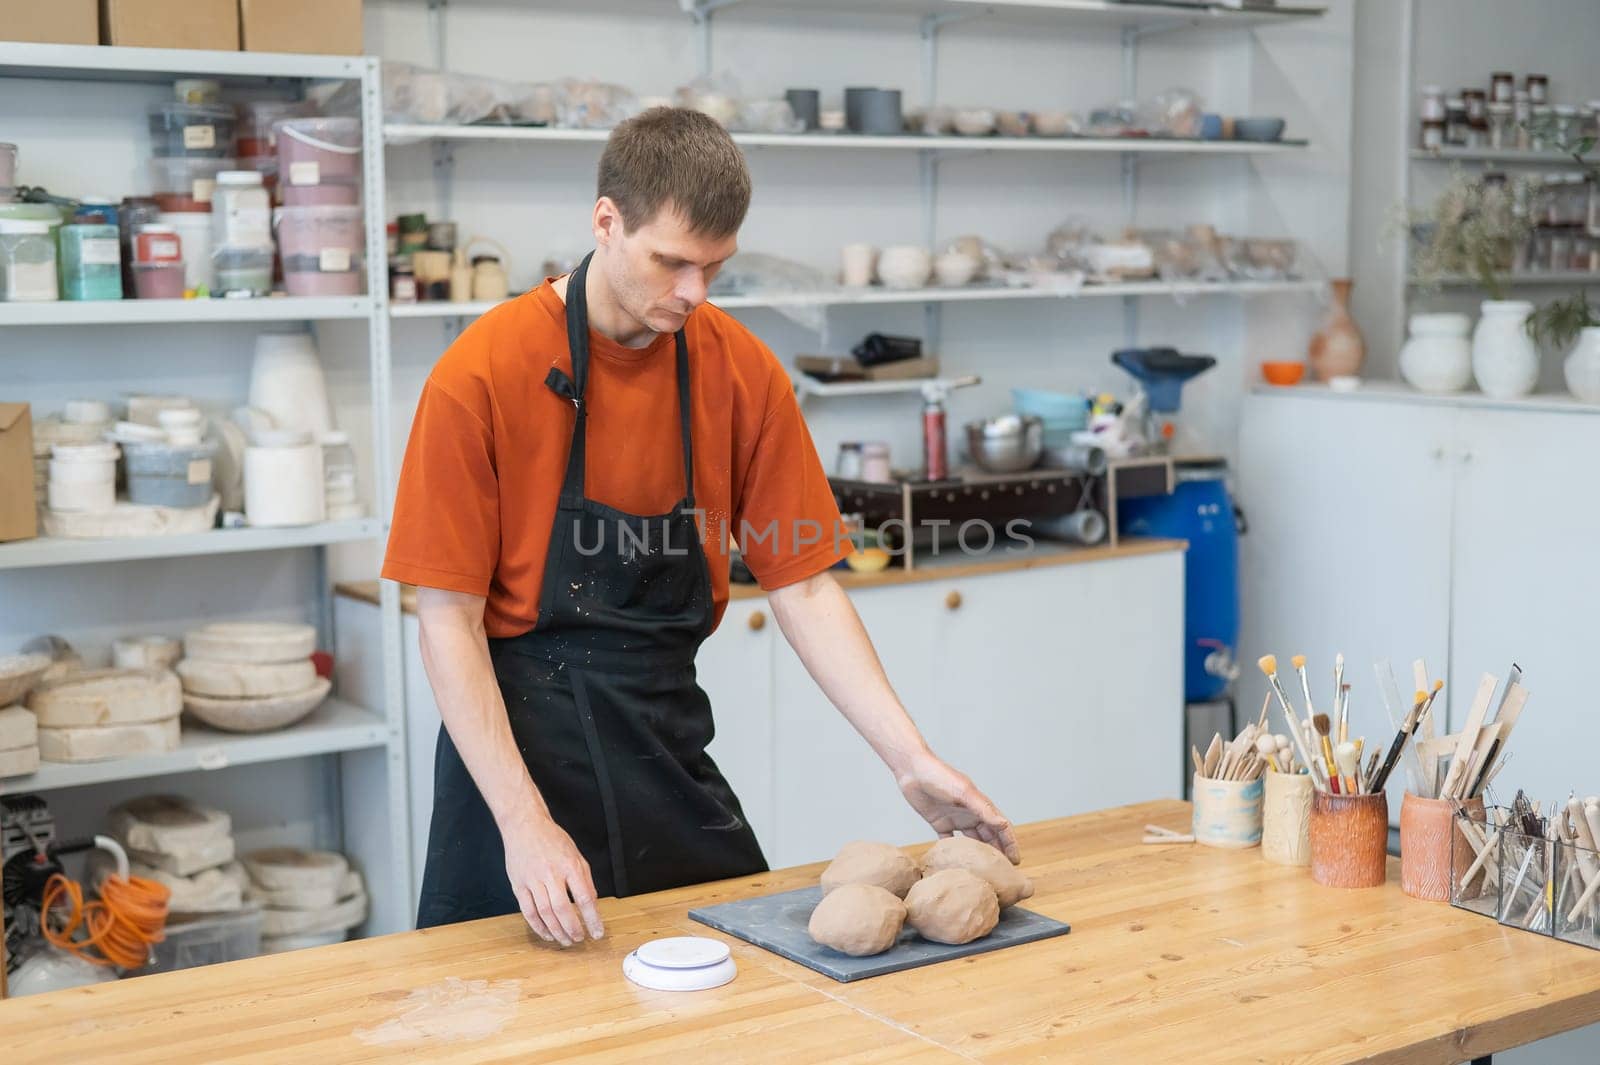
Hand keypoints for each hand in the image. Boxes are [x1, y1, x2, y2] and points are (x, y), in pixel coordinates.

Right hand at [501, 809, 604, 945]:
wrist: (525, 826)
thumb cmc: (553, 840)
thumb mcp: (576, 855)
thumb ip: (585, 880)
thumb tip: (592, 904)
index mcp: (570, 865)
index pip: (584, 898)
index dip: (592, 919)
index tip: (598, 933)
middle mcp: (551, 873)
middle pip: (563, 909)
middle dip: (572, 929)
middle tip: (579, 940)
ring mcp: (533, 880)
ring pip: (545, 913)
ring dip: (556, 931)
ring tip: (565, 941)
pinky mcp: (518, 885)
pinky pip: (528, 911)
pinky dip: (538, 926)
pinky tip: (547, 934)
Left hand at [896, 752, 1020, 863]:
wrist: (912, 770)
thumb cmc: (939, 777)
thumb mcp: (963, 793)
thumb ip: (983, 809)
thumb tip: (1004, 824)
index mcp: (980, 805)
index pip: (1000, 827)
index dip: (1010, 843)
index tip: (1016, 861)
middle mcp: (970, 813)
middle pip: (989, 836)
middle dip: (998, 852)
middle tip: (1003, 873)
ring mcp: (955, 818)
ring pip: (972, 840)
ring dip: (979, 853)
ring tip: (984, 871)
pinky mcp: (939, 822)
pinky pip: (949, 840)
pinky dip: (955, 851)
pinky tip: (957, 864)